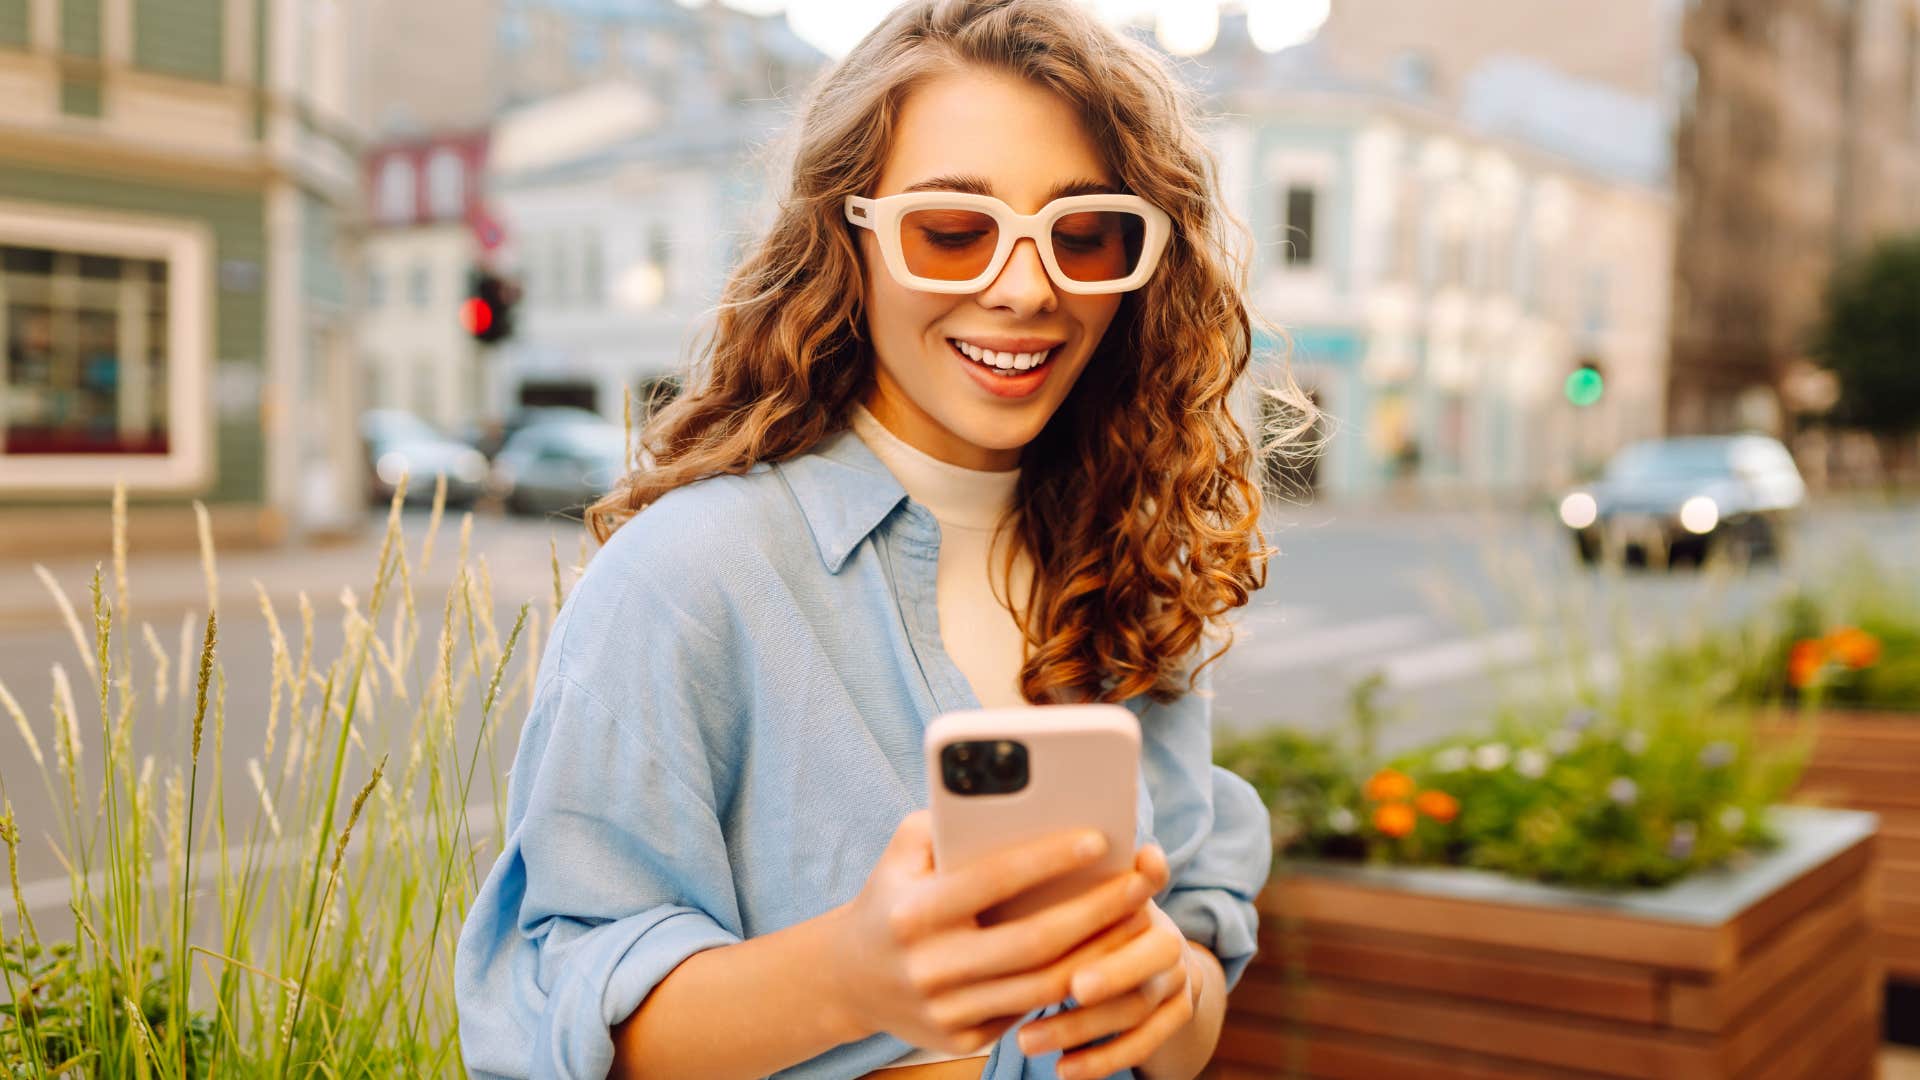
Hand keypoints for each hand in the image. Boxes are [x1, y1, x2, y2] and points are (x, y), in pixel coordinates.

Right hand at [824, 810, 1161, 1055]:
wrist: (847, 978)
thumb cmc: (892, 896)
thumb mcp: (903, 851)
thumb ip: (947, 820)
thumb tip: (1013, 799)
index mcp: (913, 911)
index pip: (992, 881)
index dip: (1048, 860)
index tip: (1098, 839)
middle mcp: (929, 966)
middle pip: (1034, 942)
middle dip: (1096, 911)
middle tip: (1140, 882)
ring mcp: (946, 1010)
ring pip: (1042, 985)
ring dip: (1099, 952)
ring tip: (1136, 918)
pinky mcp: (961, 1039)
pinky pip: (1029, 1010)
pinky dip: (1069, 982)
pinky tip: (1103, 954)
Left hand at [1013, 845, 1196, 1079]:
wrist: (1145, 956)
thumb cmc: (1082, 915)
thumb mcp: (1073, 890)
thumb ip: (1049, 878)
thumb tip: (993, 852)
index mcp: (1144, 892)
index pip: (1146, 883)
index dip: (1128, 892)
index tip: (1101, 897)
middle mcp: (1169, 934)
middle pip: (1150, 953)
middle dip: (1111, 972)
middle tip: (1067, 988)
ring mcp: (1180, 978)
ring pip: (1137, 1006)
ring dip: (1081, 1027)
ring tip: (1027, 1040)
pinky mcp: (1179, 1015)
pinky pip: (1145, 1043)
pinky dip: (1102, 1058)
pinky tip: (1062, 1070)